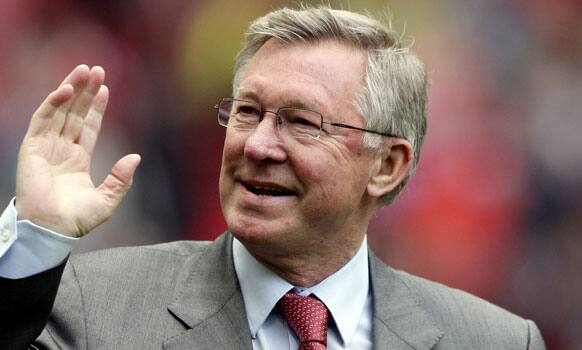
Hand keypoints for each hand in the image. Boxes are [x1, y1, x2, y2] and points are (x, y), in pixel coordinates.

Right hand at [15, 65, 140, 236]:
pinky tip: (66, 89)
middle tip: (97, 69)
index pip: (88, 127)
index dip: (96, 108)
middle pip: (74, 113)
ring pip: (59, 111)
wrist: (52, 231)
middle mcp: (61, 150)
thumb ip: (121, 179)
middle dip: (85, 91)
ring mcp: (46, 147)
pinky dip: (53, 103)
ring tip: (85, 70)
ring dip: (71, 89)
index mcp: (77, 161)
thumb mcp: (108, 200)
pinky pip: (43, 120)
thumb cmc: (76, 221)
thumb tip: (136, 157)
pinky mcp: (32, 148)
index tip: (105, 89)